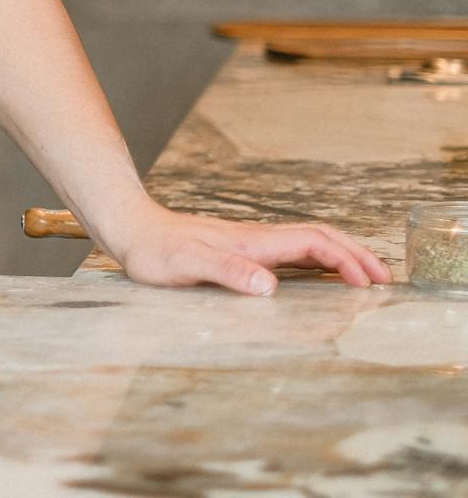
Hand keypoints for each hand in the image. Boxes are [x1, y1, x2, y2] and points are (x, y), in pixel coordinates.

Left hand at [107, 206, 391, 295]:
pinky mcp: (240, 251)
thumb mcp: (187, 265)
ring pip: (307, 242)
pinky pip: (290, 252)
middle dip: (356, 254)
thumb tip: (270, 285)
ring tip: (366, 276)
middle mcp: (256, 238)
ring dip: (341, 254)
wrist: (131, 230)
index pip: (312, 244)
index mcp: (252, 241)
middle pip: (319, 237)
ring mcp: (250, 243)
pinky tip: (319, 275)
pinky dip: (317, 259)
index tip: (367, 283)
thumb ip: (227, 273)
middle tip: (385, 279)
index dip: (344, 260)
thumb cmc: (155, 251)